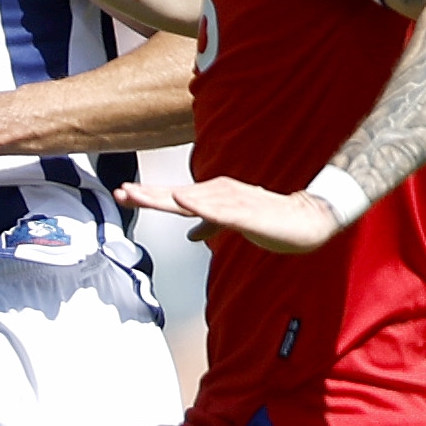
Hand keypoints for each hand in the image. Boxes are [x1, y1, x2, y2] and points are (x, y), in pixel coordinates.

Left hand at [118, 174, 340, 253]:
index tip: (121, 192)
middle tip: (119, 191)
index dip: (148, 195)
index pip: (174, 197)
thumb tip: (189, 234)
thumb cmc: (269, 219)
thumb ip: (209, 225)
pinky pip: (218, 211)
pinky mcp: (245, 213)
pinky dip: (198, 206)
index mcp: (212, 196)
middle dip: (146, 194)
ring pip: (190, 200)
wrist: (305, 219)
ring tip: (136, 194)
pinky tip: (181, 202)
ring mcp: (230, 201)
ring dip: (163, 197)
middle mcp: (217, 193)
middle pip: (175, 196)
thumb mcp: (232, 223)